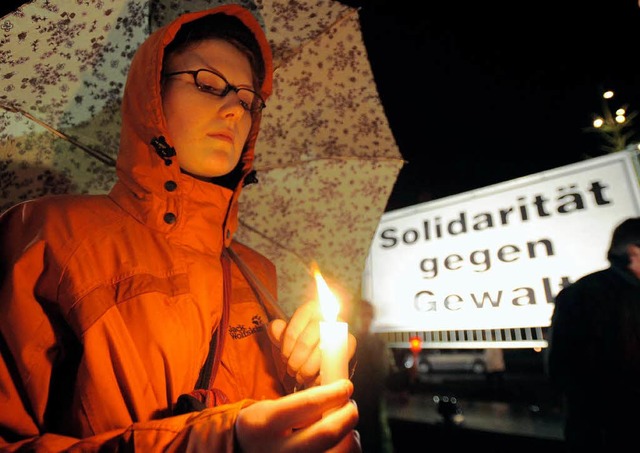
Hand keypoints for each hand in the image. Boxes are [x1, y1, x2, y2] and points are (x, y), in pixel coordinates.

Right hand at [235, 379, 360, 452]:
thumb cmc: (262, 430)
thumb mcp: (269, 410)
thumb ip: (302, 405)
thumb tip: (339, 397)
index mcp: (264, 424)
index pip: (308, 404)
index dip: (333, 393)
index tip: (346, 386)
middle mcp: (277, 451)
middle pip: (326, 433)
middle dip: (347, 415)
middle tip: (350, 406)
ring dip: (350, 436)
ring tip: (344, 428)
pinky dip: (347, 450)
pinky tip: (340, 446)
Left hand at [268, 300, 355, 387]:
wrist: (317, 369)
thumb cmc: (300, 352)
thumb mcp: (286, 343)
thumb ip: (278, 334)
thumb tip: (275, 326)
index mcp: (312, 309)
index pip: (301, 314)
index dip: (291, 336)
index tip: (284, 355)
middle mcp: (329, 314)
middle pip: (314, 331)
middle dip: (300, 354)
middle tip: (292, 370)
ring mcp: (341, 328)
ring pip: (326, 345)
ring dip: (310, 366)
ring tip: (300, 377)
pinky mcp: (350, 343)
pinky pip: (338, 357)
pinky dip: (324, 372)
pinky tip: (314, 380)